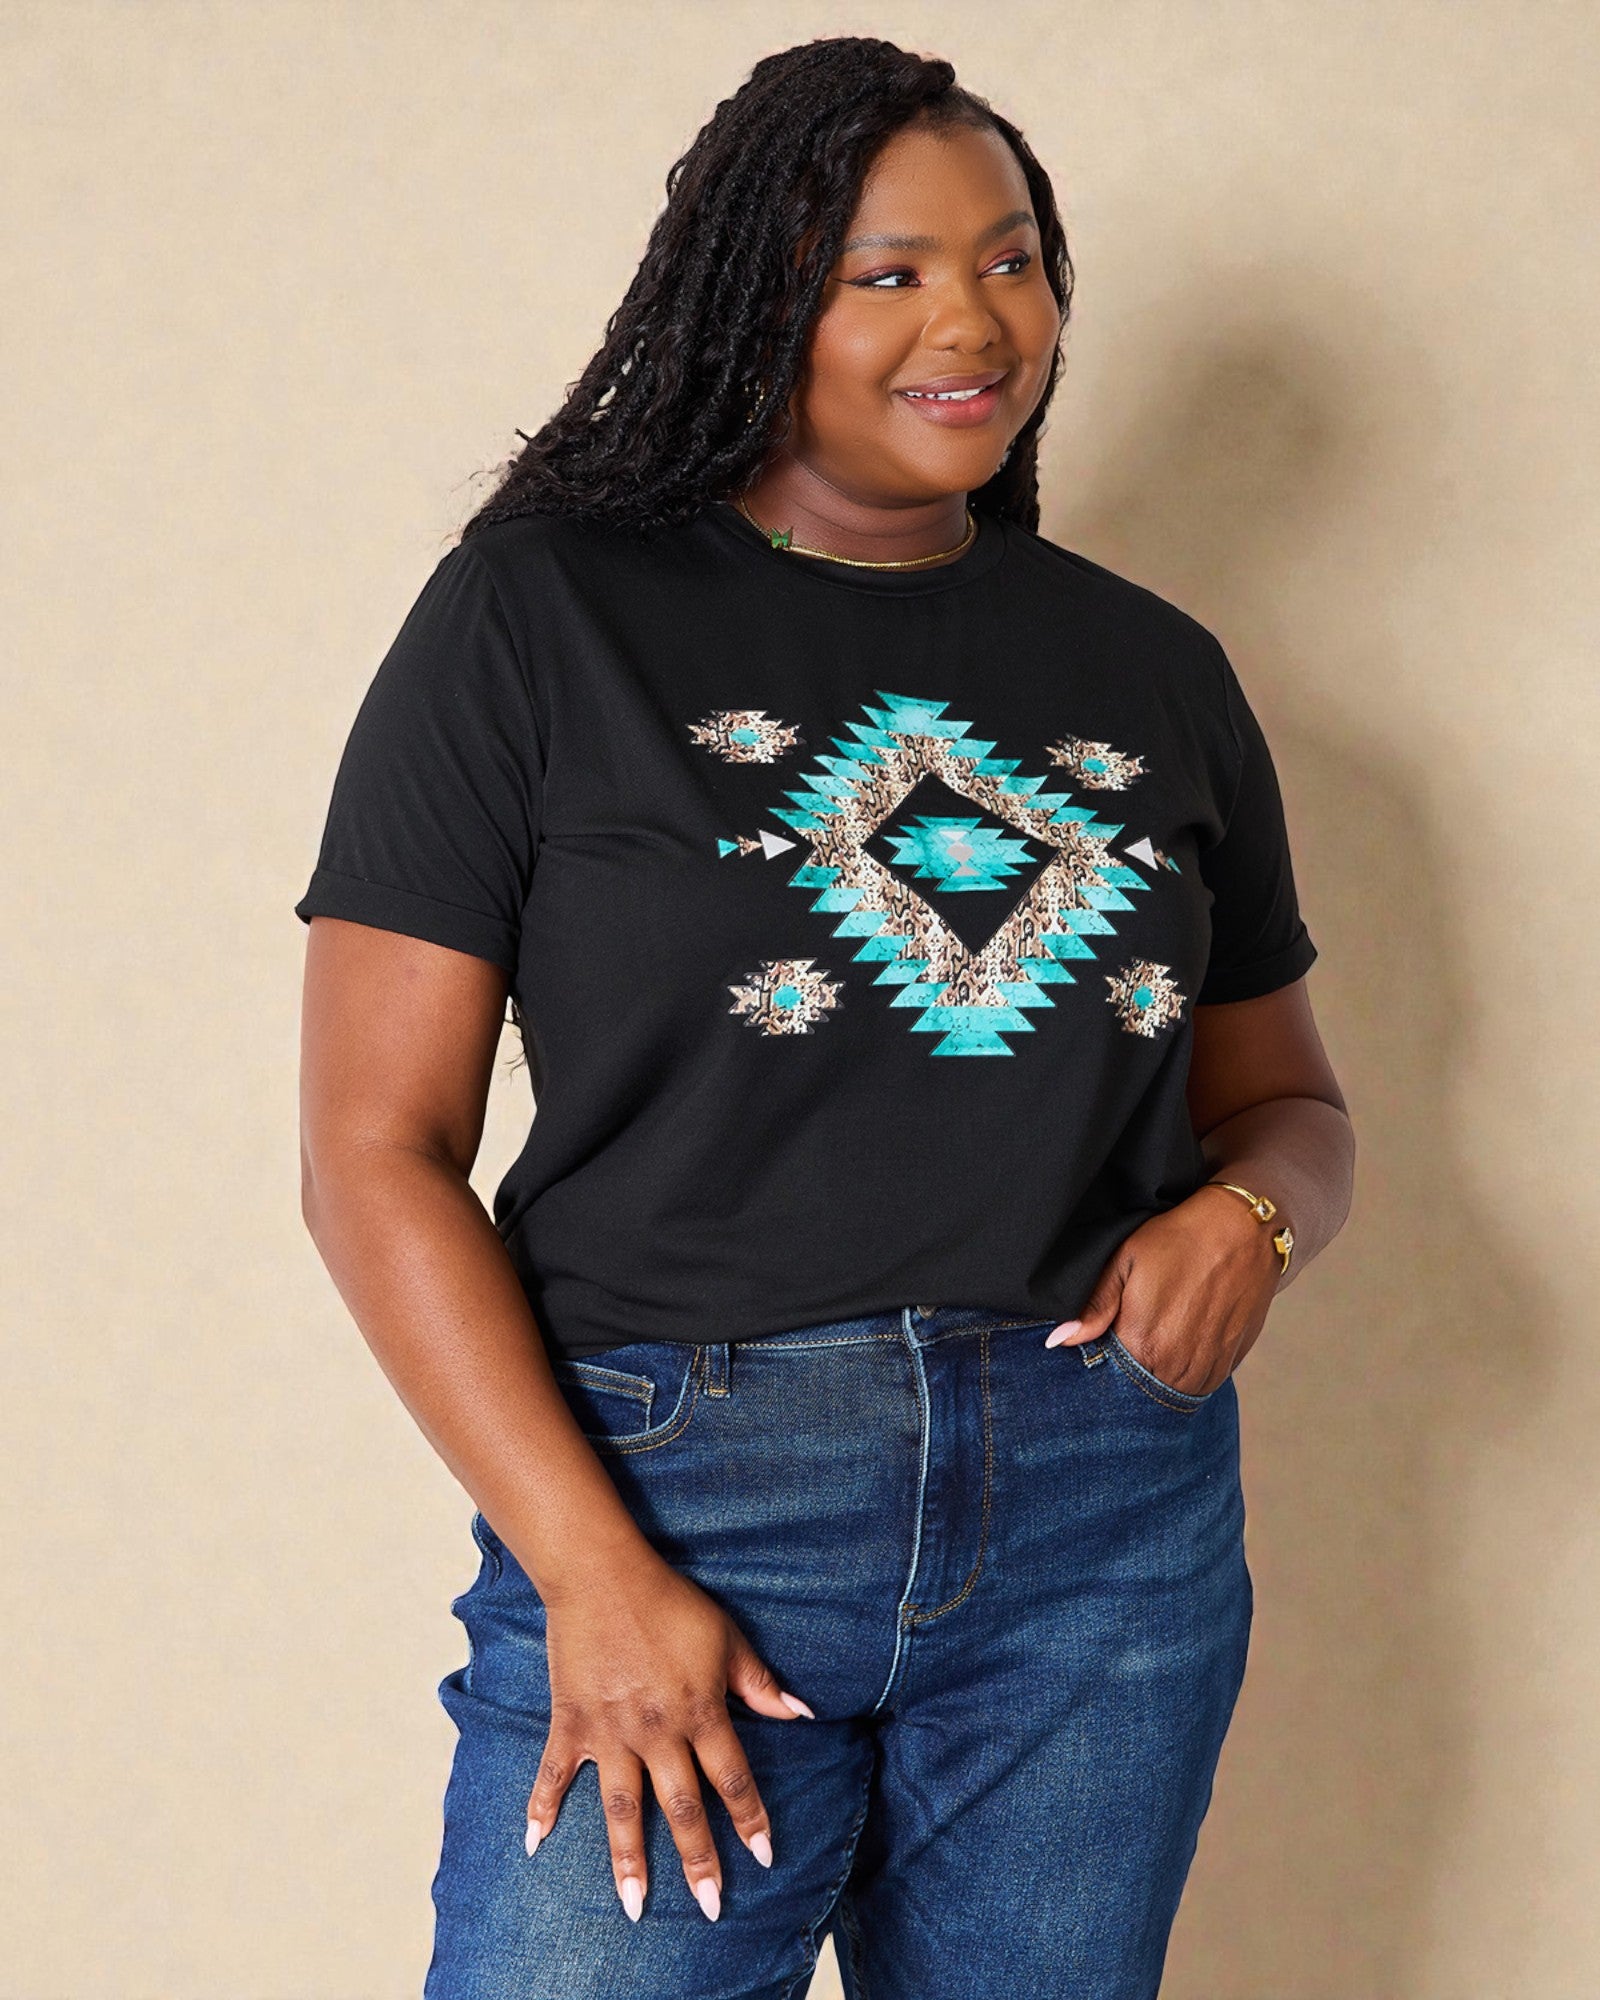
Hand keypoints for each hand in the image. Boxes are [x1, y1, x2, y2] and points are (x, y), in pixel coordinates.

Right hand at [525, 1547, 814, 1923]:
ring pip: (624, 1809)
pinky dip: (542, 1808)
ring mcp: (611, 1732)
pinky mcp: (572, 1722)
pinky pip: (555, 1773)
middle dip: (699, 1860)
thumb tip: (802, 1714)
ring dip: (629, 1861)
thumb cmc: (671, 1603)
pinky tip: (535, 1845)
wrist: (603, 1575)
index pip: (732, 1778)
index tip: (763, 1857)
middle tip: (710, 1907)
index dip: (750, 1819)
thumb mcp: (727, 1638)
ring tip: (634, 1907)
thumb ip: (760, 1683)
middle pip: (682, 1807)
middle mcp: (657, 1731)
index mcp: (700, 1711)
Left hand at [1043, 1184, 1281, 1394]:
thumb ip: (1094, 1306)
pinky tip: (1179, 1344)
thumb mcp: (1125, 1261)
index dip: (1101, 1363)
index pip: (1110, 1377)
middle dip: (1128, 1375)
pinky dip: (1185, 1372)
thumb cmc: (1180, 1240)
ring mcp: (1208, 1368)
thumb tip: (1059, 1341)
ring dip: (1158, 1376)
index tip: (1100, 1344)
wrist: (1245, 1230)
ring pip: (1171, 1392)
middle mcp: (1178, 1366)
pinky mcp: (1231, 1362)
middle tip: (1128, 1337)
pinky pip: (1200, 1384)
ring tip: (1156, 1339)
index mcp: (1145, 1344)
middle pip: (1141, 1390)